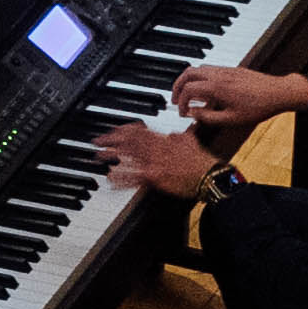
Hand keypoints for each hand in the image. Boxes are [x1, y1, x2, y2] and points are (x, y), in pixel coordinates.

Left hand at [93, 117, 217, 196]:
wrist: (210, 175)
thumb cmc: (202, 160)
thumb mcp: (189, 140)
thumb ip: (177, 136)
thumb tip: (170, 135)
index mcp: (163, 138)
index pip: (139, 130)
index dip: (124, 130)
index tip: (114, 131)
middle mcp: (156, 149)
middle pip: (128, 141)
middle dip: (111, 140)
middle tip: (98, 141)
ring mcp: (154, 163)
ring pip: (127, 157)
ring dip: (110, 156)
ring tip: (97, 156)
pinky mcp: (155, 178)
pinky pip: (133, 178)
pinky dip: (121, 178)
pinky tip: (110, 178)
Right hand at [174, 63, 304, 129]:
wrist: (279, 93)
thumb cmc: (258, 107)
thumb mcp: (231, 119)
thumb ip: (208, 117)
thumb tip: (192, 114)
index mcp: (216, 87)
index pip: (187, 90)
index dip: (180, 102)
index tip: (182, 112)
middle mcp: (219, 75)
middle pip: (187, 73)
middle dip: (177, 86)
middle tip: (176, 99)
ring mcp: (226, 70)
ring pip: (198, 68)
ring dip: (188, 80)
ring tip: (188, 95)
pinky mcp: (232, 69)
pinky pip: (210, 69)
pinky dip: (201, 78)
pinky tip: (206, 92)